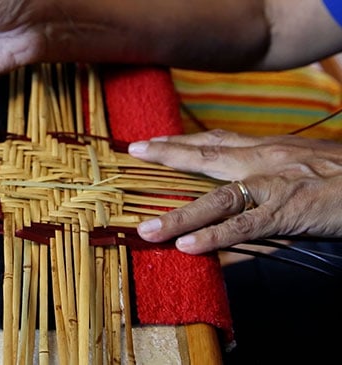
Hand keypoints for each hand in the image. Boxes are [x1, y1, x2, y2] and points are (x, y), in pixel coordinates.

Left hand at [127, 129, 341, 253]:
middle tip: (135, 152)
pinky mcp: (288, 212)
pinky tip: (188, 247)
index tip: (152, 140)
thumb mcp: (302, 165)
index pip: (216, 140)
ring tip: (147, 229)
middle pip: (207, 156)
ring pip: (216, 200)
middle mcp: (266, 160)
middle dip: (167, 154)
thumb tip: (242, 188)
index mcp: (269, 148)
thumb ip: (270, 173)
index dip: (182, 140)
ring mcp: (275, 186)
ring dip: (179, 216)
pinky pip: (243, 227)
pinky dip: (213, 237)